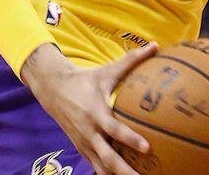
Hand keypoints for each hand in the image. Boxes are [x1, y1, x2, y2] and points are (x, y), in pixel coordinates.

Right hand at [23, 43, 157, 174]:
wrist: (53, 89)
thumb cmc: (85, 80)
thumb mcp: (106, 71)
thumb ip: (131, 60)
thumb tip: (154, 46)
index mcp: (96, 113)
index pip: (116, 131)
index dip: (131, 140)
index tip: (148, 148)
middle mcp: (89, 131)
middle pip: (108, 158)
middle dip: (125, 171)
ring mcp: (84, 142)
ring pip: (101, 167)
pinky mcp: (81, 148)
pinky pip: (95, 165)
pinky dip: (107, 173)